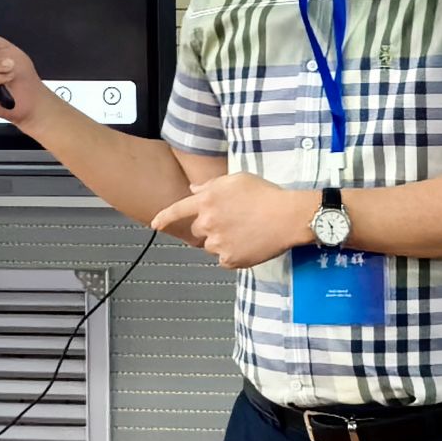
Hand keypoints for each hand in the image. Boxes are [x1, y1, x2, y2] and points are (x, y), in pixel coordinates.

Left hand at [151, 173, 309, 269]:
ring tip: (244, 231)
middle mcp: (207, 223)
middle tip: (231, 222)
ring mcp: (218, 243)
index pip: (177, 210)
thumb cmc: (264, 194)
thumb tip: (194, 191)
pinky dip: (233, 254)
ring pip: (211, 246)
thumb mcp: (236, 180)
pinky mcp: (230, 260)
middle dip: (208, 227)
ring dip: (221, 241)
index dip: (164, 217)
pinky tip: (249, 243)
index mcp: (206, 201)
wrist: (287, 216)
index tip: (154, 224)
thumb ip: (210, 186)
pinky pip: (224, 259)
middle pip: (197, 230)